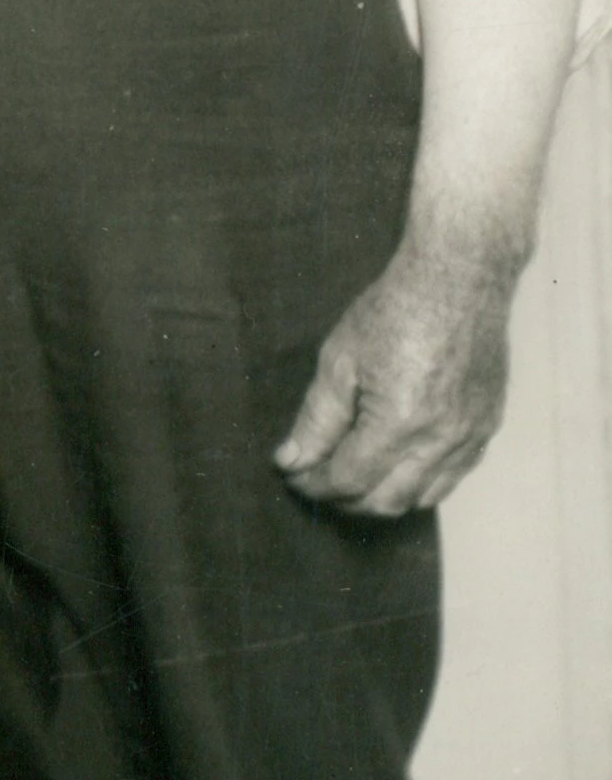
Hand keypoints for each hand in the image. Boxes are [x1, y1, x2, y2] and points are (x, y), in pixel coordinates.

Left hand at [277, 232, 523, 515]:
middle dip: (344, 500)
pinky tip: (395, 463)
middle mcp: (443, 438)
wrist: (460, 278)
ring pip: (424, 497)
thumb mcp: (339, 360)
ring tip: (352, 476)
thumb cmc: (395, 310)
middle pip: (386, 501)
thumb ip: (316, 420)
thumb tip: (291, 461)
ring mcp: (472, 434)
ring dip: (383, 497)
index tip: (294, 476)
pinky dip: (421, 481)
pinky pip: (454, 474)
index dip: (314, 484)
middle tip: (317, 481)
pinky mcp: (489, 424)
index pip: (349, 480)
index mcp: (400, 422)